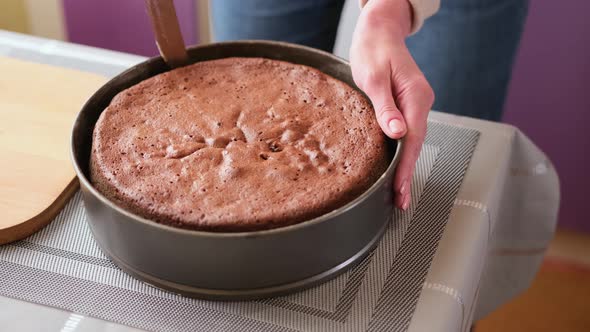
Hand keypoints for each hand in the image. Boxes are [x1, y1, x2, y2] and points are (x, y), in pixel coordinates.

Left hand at [350, 0, 433, 209]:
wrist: (378, 32)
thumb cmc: (373, 50)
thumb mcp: (373, 78)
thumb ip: (385, 107)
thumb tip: (398, 133)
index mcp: (416, 97)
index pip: (413, 140)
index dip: (406, 167)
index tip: (400, 189)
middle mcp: (420, 103)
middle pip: (415, 145)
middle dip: (407, 174)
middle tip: (400, 201)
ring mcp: (415, 105)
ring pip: (412, 142)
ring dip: (404, 167)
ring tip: (398, 193)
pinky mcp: (406, 106)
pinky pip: (407, 134)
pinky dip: (401, 153)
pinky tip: (396, 168)